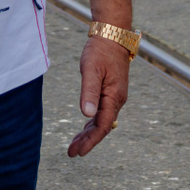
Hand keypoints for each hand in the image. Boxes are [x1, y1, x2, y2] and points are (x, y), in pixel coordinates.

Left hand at [67, 36, 130, 157]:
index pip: (102, 126)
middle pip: (102, 127)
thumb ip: (89, 92)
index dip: (91, 140)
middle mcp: (117, 100)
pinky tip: (84, 128)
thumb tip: (86, 115)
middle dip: (87, 141)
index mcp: (114, 97)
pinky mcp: (110, 92)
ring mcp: (115, 97)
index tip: (79, 152)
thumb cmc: (100, 51)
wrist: (112, 36)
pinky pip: (102, 113)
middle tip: (72, 153)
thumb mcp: (91, 70)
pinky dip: (92, 123)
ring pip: (102, 121)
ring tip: (74, 146)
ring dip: (89, 134)